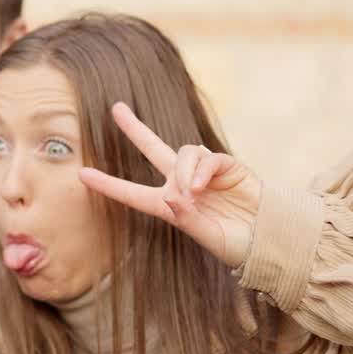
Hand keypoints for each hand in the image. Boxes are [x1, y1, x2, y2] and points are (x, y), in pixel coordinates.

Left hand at [79, 102, 261, 267]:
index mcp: (169, 207)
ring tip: (192, 195)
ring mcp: (203, 172)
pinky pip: (206, 157)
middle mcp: (182, 185)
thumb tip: (171, 195)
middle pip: (153, 149)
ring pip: (182, 153)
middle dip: (135, 128)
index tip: (81, 174)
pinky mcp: (226, 166)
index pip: (132, 193)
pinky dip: (200, 169)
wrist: (270, 239)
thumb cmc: (237, 244)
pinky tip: (200, 187)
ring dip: (182, 171)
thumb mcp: (207, 238)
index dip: (108, 184)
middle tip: (116, 108)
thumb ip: (187, 219)